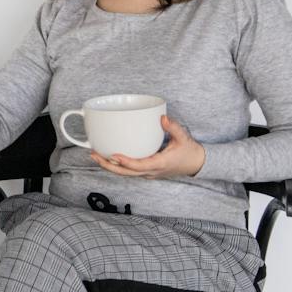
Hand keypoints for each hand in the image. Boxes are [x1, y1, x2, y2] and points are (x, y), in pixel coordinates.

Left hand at [91, 114, 206, 178]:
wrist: (197, 164)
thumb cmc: (190, 152)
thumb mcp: (184, 138)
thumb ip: (173, 127)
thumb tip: (162, 117)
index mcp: (160, 164)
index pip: (139, 166)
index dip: (125, 162)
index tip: (113, 155)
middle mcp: (152, 171)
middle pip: (126, 173)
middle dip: (108, 165)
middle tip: (94, 154)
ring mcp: (149, 173)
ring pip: (126, 174)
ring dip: (110, 166)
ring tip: (95, 155)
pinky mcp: (147, 172)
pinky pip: (130, 172)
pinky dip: (118, 166)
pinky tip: (108, 157)